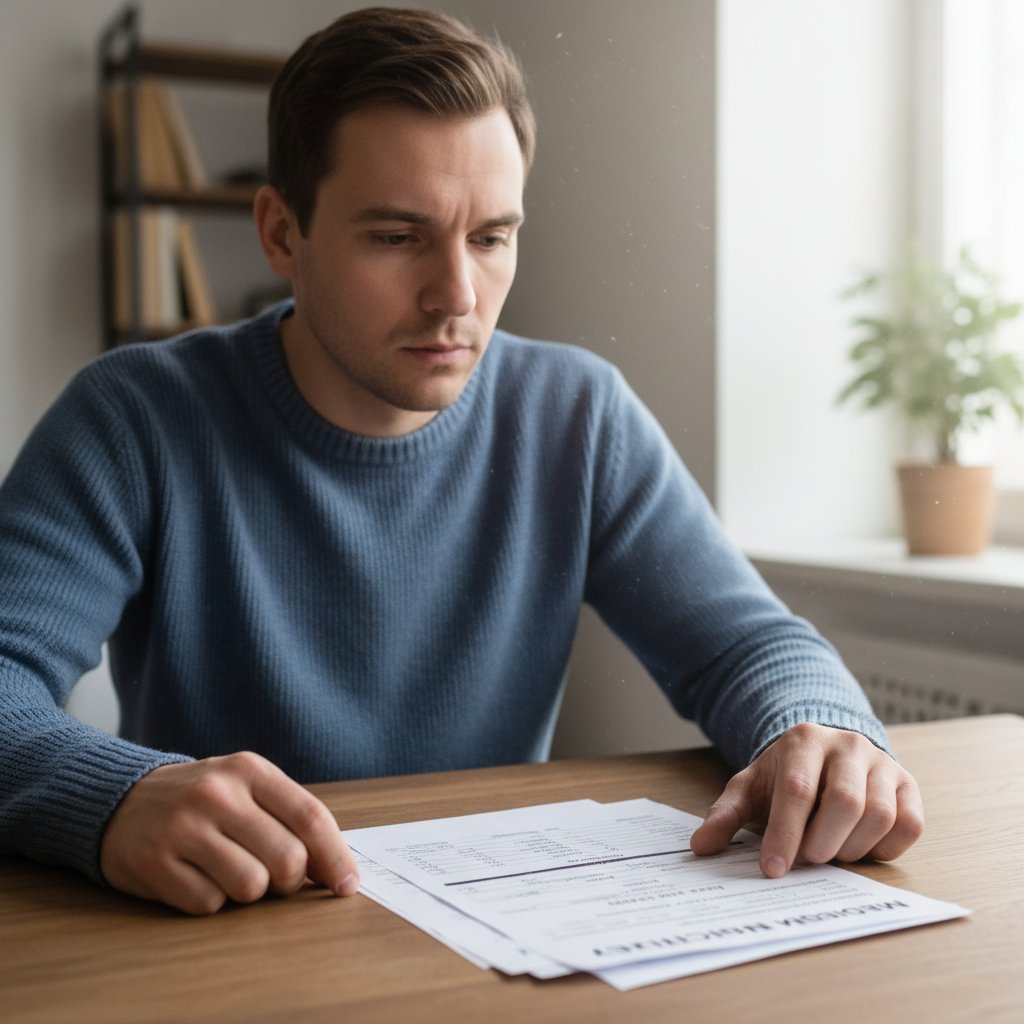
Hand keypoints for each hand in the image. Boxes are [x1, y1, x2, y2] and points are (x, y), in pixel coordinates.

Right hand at [100, 752, 359, 914]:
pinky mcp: (153, 863)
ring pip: (250, 886)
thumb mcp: (246, 787)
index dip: (335, 857)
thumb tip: (335, 868)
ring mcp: (183, 828)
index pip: (310, 817)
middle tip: (276, 877)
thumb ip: (289, 817)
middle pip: (287, 859)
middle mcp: (217, 794)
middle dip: (290, 880)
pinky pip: (208, 904)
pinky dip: (211, 901)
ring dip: (248, 891)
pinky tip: (196, 877)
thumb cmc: (203, 799)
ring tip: (229, 870)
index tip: (348, 885)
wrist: (122, 799)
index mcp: (249, 770)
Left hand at [689, 723, 923, 877]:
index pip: (797, 790)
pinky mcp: (908, 783)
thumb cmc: (785, 777)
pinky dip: (885, 848)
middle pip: (846, 804)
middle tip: (806, 859)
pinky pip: (910, 825)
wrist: (824, 756)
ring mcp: (883, 762)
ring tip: (829, 851)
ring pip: (879, 815)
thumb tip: (700, 847)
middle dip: (822, 844)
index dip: (785, 834)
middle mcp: (848, 744)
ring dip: (852, 848)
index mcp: (803, 740)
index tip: (772, 870)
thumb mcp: (750, 789)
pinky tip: (860, 847)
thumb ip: (725, 816)